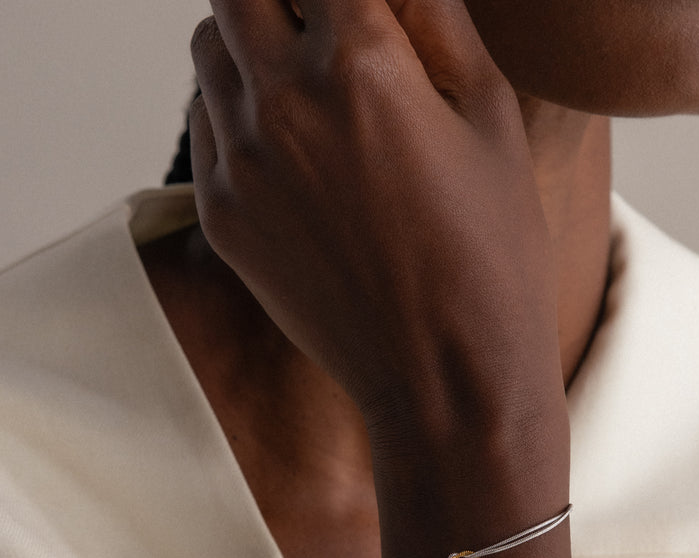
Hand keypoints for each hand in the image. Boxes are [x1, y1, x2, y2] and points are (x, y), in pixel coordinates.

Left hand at [189, 0, 563, 436]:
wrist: (444, 379)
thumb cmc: (489, 258)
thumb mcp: (492, 120)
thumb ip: (437, 19)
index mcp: (362, 63)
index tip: (362, 9)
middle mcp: (283, 102)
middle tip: (327, 23)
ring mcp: (240, 163)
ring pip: (211, 47)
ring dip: (252, 37)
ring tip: (309, 75)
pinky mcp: (222, 218)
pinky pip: (206, 124)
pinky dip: (236, 107)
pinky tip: (291, 140)